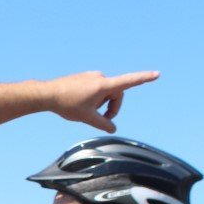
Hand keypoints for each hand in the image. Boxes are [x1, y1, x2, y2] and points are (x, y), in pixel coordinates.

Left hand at [43, 70, 159, 132]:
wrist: (47, 94)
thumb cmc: (67, 104)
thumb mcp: (88, 118)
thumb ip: (103, 124)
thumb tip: (113, 128)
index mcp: (104, 85)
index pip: (128, 81)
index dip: (144, 79)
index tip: (157, 74)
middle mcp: (100, 77)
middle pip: (116, 94)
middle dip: (112, 107)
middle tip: (103, 120)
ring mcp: (92, 76)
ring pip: (105, 93)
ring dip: (101, 103)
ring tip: (86, 110)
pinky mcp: (85, 77)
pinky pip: (96, 89)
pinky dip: (94, 99)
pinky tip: (80, 104)